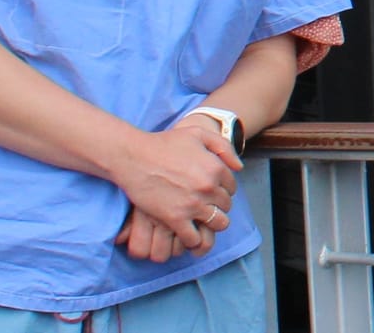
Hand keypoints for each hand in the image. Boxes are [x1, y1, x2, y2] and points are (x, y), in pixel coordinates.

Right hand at [111, 121, 240, 250]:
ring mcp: (193, 205)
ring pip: (218, 224)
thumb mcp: (198, 134)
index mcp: (216, 168)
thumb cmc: (164, 143)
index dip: (223, 190)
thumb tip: (239, 167)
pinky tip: (186, 231)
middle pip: (226, 206)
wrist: (134, 156)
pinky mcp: (175, 218)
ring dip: (211, 224)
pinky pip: (194, 238)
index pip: (232, 187)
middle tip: (203, 205)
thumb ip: (223, 147)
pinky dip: (193, 239)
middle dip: (217, 206)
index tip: (211, 191)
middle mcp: (209, 187)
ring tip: (199, 220)